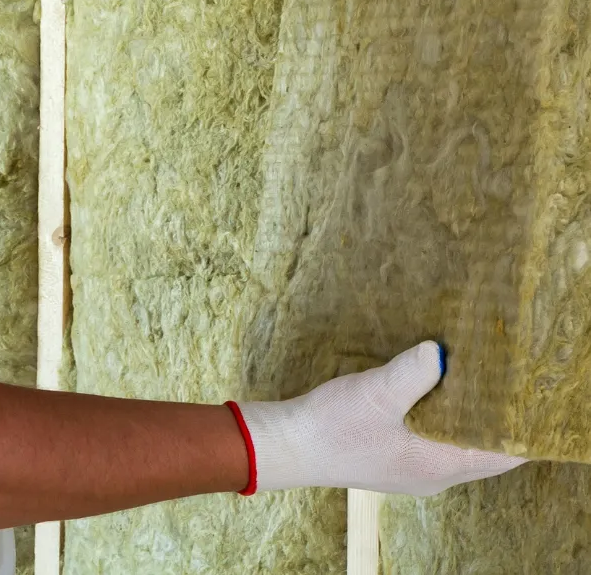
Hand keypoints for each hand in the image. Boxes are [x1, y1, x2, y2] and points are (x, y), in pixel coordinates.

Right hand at [229, 341, 525, 495]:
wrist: (289, 446)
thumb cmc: (332, 427)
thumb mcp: (376, 393)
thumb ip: (414, 373)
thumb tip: (443, 352)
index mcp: (439, 466)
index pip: (505, 454)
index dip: (525, 427)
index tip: (535, 391)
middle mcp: (434, 472)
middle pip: (488, 447)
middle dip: (502, 414)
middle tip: (512, 371)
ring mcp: (415, 466)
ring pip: (462, 441)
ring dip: (473, 412)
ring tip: (482, 371)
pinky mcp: (396, 454)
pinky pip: (437, 435)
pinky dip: (447, 411)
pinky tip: (437, 382)